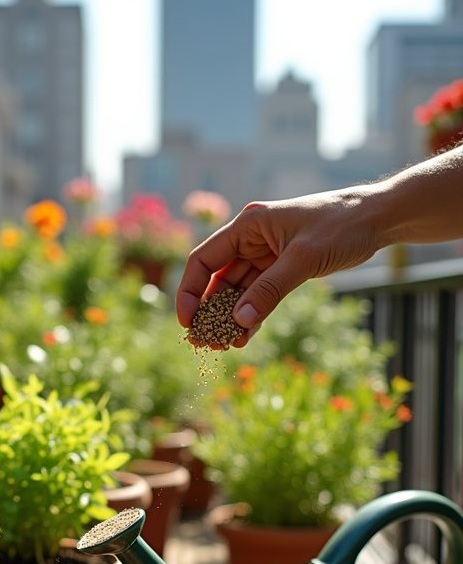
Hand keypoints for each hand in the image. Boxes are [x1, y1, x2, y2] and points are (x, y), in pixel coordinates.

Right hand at [176, 190, 379, 346]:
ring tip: (223, 345)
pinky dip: (251, 315)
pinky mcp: (280, 267)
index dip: (190, 291)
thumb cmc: (340, 226)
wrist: (376, 219)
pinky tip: (245, 336)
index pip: (204, 259)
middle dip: (209, 311)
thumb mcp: (303, 259)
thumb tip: (240, 321)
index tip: (188, 322)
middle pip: (216, 278)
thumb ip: (270, 290)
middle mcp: (250, 239)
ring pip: (236, 290)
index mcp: (248, 225)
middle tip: (204, 342)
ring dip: (229, 317)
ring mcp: (265, 254)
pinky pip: (258, 295)